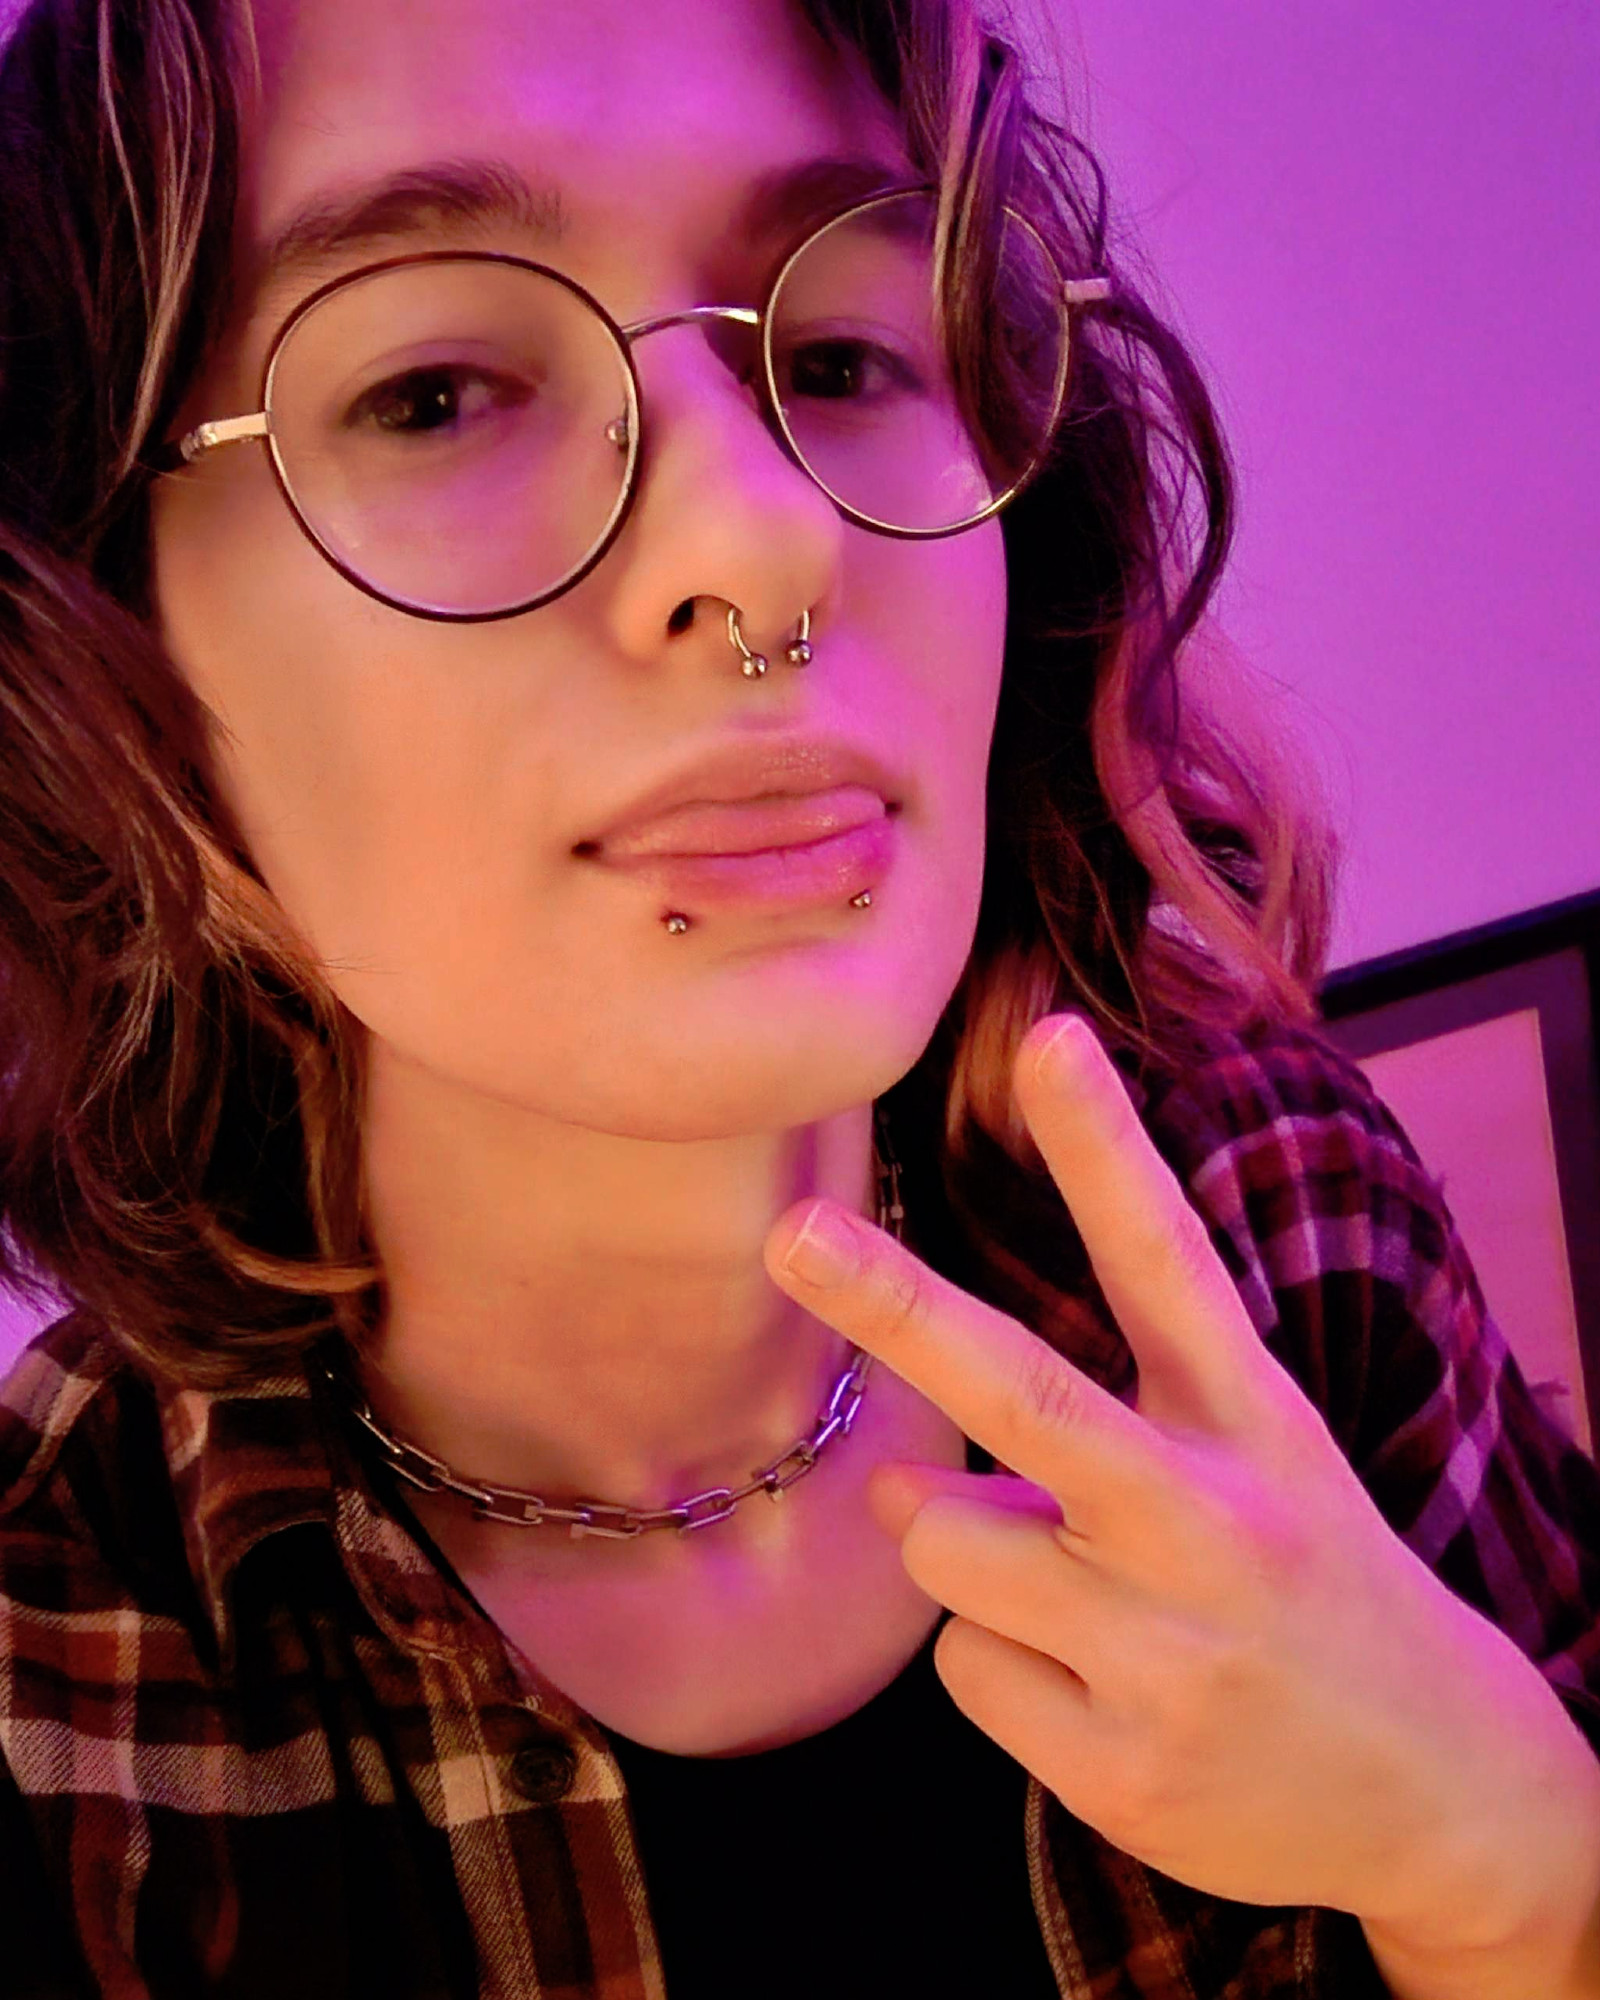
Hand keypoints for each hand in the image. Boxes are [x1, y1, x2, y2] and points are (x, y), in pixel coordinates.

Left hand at [762, 1012, 1559, 1939]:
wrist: (1441, 1791)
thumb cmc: (1300, 1589)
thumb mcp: (1239, 1477)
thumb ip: (1076, 1443)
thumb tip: (898, 1484)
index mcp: (1254, 1428)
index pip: (1171, 1264)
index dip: (1104, 1150)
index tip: (1049, 1038)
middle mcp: (1215, 1526)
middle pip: (1029, 1397)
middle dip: (898, 1307)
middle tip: (794, 1234)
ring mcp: (1169, 1653)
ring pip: (945, 1545)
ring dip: (966, 1550)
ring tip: (1081, 1600)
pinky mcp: (1123, 1769)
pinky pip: (963, 1670)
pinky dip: (1001, 1666)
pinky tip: (1099, 1694)